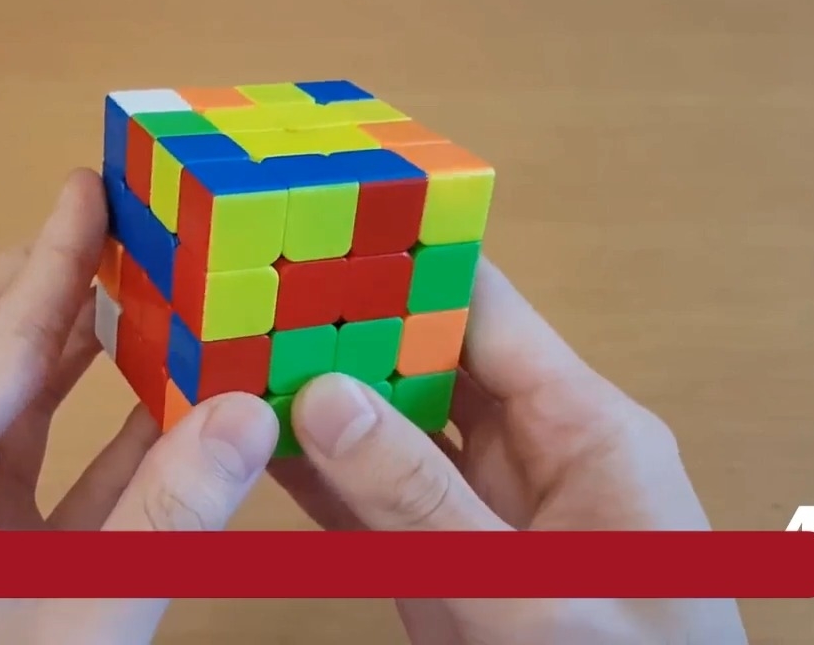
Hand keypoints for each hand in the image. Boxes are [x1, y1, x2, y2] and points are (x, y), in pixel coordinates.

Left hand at [0, 169, 279, 644]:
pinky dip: (106, 445)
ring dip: (76, 360)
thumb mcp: (74, 623)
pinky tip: (166, 415)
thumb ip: (164, 518)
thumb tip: (250, 409)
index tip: (90, 189)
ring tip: (142, 299)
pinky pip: (50, 489)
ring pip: (12, 420)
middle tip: (110, 230)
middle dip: (44, 289)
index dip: (51, 265)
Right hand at [270, 258, 748, 643]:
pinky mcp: (440, 562)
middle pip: (424, 359)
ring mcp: (479, 508)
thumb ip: (425, 499)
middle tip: (246, 290)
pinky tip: (252, 447)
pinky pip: (370, 503)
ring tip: (229, 353)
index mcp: (584, 426)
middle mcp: (528, 450)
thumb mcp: (530, 589)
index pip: (485, 310)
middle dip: (343, 324)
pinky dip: (315, 476)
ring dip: (317, 398)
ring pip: (387, 428)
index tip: (318, 224)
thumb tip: (323, 395)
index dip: (406, 260)